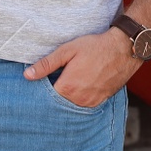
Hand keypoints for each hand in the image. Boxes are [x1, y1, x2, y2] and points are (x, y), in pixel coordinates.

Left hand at [24, 27, 140, 107]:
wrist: (124, 49)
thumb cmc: (96, 47)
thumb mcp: (68, 50)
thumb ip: (46, 64)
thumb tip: (27, 75)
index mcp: (67, 87)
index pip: (46, 95)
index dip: (45, 85)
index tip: (47, 77)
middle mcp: (78, 99)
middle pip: (58, 101)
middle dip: (57, 91)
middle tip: (61, 76)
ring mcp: (90, 102)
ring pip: (71, 103)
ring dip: (69, 95)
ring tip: (74, 78)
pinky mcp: (100, 101)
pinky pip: (84, 104)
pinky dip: (80, 97)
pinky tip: (83, 83)